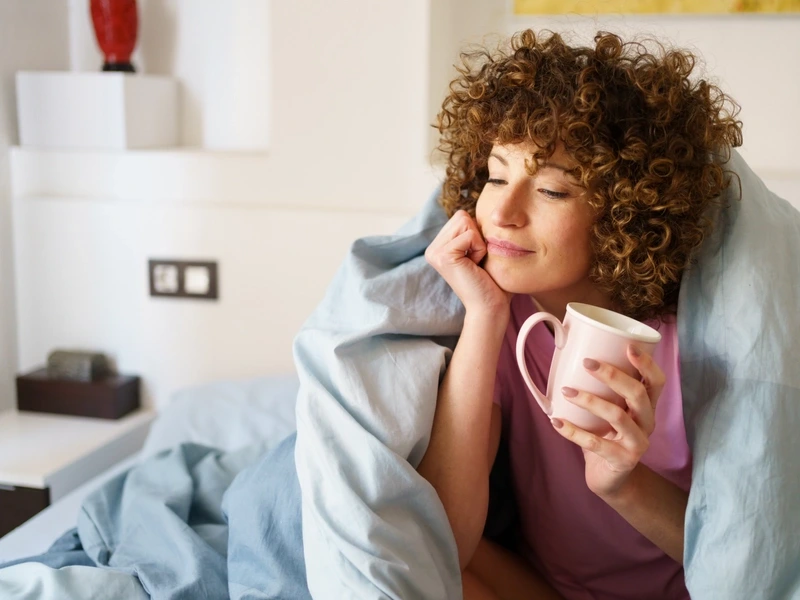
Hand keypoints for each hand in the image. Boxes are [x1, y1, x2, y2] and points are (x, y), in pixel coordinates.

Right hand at [425, 210, 510, 316]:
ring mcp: (434, 252)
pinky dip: (479, 249)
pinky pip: (470, 235)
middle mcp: (432, 248)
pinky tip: (475, 266)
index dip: (477, 234)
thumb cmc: (492, 282)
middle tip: (476, 262)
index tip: (476, 258)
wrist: (490, 307)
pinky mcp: (443, 256)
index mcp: (439, 246)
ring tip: (476, 264)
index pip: (461, 216)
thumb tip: (484, 208)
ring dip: (478, 242)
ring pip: (465, 222)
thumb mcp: (480, 249)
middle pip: (462, 216)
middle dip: (477, 236)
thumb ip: (474, 230)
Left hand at [550, 345, 665, 499]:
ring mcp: (637, 444)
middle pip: (637, 394)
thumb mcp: (608, 410)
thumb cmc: (606, 435)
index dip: (646, 363)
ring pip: (617, 416)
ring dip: (589, 400)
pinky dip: (573, 431)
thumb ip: (600, 389)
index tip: (628, 346)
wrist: (610, 478)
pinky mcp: (622, 461)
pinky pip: (596, 443)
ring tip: (566, 391)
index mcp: (646, 407)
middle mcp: (647, 423)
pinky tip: (556, 422)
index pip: (656, 382)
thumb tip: (568, 356)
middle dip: (612, 375)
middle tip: (587, 362)